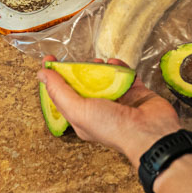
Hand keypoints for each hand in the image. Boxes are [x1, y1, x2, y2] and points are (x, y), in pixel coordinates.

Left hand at [37, 55, 181, 169]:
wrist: (150, 132)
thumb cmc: (112, 127)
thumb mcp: (78, 110)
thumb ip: (60, 91)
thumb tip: (41, 74)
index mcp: (82, 117)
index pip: (62, 95)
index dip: (54, 77)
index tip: (49, 60)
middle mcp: (99, 109)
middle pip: (84, 84)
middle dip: (79, 70)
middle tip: (79, 60)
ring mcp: (119, 100)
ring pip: (105, 77)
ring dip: (101, 68)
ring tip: (100, 63)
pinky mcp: (136, 92)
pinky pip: (125, 75)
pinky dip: (121, 67)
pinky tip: (117, 64)